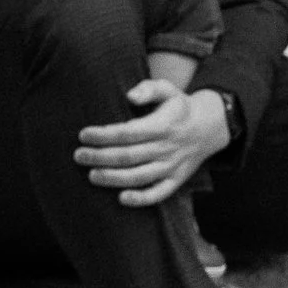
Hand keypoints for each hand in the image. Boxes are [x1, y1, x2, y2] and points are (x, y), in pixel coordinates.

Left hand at [74, 80, 228, 210]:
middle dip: (101, 157)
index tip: (83, 135)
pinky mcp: (176, 180)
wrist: (209, 128)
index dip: (104, 135)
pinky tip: (121, 199)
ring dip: (114, 178)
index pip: (129, 133)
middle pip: (129, 156)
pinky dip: (141, 199)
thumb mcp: (168, 90)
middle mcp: (167, 147)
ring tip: (92, 176)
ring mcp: (172, 166)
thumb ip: (148, 89)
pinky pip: (159, 194)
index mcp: (163, 125)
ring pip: (140, 176)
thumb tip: (129, 96)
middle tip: (79, 156)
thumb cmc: (179, 108)